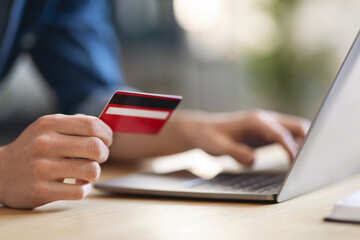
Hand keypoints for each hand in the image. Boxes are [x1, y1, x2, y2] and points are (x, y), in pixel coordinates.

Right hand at [0, 114, 111, 208]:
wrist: (1, 173)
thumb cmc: (35, 148)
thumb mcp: (49, 128)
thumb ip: (76, 124)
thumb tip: (107, 127)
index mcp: (50, 124)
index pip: (92, 125)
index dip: (106, 134)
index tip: (107, 140)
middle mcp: (45, 144)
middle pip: (96, 147)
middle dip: (104, 154)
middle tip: (98, 157)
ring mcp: (42, 168)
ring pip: (92, 170)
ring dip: (95, 172)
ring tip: (86, 171)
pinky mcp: (41, 190)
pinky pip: (80, 191)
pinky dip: (84, 188)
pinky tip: (77, 184)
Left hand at [180, 109, 309, 165]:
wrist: (203, 130)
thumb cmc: (209, 138)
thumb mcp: (218, 147)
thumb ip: (236, 153)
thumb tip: (253, 159)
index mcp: (254, 121)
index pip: (279, 133)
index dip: (290, 147)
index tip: (297, 162)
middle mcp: (264, 119)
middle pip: (295, 126)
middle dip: (308, 140)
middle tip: (313, 161)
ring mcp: (267, 124)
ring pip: (295, 129)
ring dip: (304, 142)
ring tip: (309, 161)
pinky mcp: (266, 132)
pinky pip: (287, 136)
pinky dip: (297, 144)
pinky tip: (297, 159)